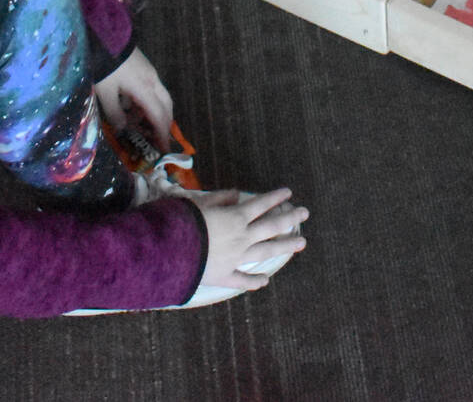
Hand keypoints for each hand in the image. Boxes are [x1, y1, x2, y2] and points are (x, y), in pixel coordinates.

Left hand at [92, 46, 171, 148]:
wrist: (105, 37)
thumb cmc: (106, 67)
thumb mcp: (106, 93)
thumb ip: (115, 113)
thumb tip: (123, 129)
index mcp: (145, 89)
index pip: (159, 116)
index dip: (162, 134)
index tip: (164, 149)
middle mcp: (154, 82)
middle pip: (166, 107)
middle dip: (164, 125)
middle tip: (158, 140)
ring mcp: (151, 73)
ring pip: (162, 98)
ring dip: (157, 113)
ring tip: (143, 126)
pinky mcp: (145, 68)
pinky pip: (154, 90)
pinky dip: (150, 103)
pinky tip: (135, 108)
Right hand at [190, 188, 308, 293]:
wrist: (167, 254)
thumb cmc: (181, 224)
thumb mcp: (199, 202)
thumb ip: (220, 198)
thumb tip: (237, 194)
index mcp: (234, 218)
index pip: (260, 204)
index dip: (274, 197)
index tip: (289, 192)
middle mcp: (240, 238)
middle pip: (270, 226)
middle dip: (289, 218)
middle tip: (305, 213)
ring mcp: (235, 258)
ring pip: (265, 252)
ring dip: (284, 247)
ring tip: (301, 243)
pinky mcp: (223, 276)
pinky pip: (242, 280)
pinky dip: (254, 281)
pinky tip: (265, 281)